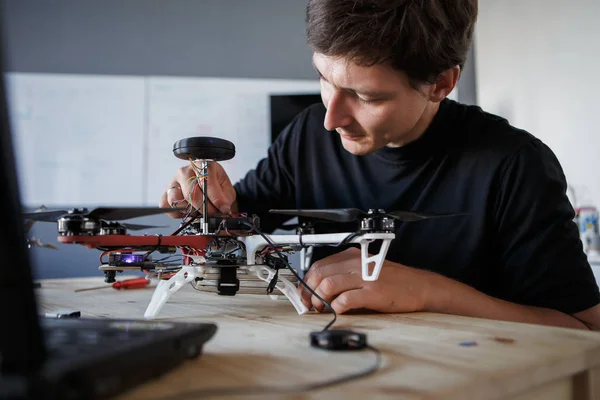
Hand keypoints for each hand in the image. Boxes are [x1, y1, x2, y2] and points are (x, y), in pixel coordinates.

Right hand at [159, 161, 236, 217]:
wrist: (208, 187)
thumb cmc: (216, 185)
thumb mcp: (226, 189)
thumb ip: (225, 197)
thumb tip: (222, 207)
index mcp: (201, 165)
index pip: (206, 180)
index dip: (215, 197)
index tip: (223, 207)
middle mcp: (185, 172)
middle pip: (190, 193)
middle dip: (204, 208)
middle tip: (212, 213)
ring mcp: (173, 182)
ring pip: (176, 200)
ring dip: (190, 210)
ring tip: (199, 211)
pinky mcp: (166, 193)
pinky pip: (166, 206)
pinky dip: (177, 213)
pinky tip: (187, 211)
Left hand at [299, 247, 431, 313]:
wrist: (420, 286)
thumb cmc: (393, 281)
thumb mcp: (366, 269)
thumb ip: (345, 275)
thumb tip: (319, 289)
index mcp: (353, 256)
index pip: (319, 264)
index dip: (307, 280)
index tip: (303, 293)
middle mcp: (357, 263)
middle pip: (320, 274)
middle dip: (310, 291)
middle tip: (309, 304)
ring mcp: (365, 277)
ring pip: (329, 284)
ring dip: (320, 299)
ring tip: (321, 309)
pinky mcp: (373, 292)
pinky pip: (346, 299)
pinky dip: (336, 307)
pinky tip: (337, 311)